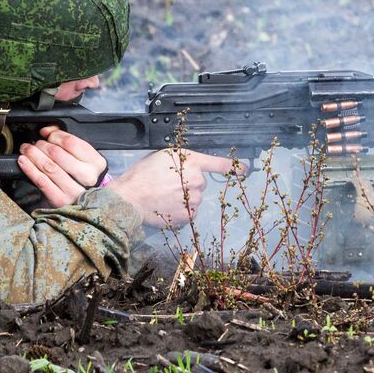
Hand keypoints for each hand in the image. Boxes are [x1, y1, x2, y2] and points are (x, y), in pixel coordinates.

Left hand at [16, 125, 108, 207]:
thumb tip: (47, 131)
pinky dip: (30, 169)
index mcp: (96, 163)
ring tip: (26, 150)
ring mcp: (74, 190)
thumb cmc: (83, 176)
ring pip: (49, 167)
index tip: (48, 134)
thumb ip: (67, 141)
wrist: (87, 201)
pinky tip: (24, 162)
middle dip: (42, 145)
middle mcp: (88, 177)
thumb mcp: (82, 157)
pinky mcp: (61, 200)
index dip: (55, 135)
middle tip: (35, 143)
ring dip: (34, 155)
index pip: (72, 143)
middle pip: (58, 154)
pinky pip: (42, 181)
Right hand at [105, 149, 240, 227]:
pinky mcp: (189, 215)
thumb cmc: (141, 175)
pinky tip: (166, 208)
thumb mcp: (161, 157)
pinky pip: (189, 213)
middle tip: (167, 186)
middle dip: (187, 185)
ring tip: (163, 198)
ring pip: (194, 199)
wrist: (130, 198)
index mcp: (190, 160)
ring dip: (183, 199)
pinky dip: (180, 212)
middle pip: (200, 184)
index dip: (233, 166)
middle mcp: (196, 179)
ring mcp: (194, 198)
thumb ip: (180, 162)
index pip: (218, 163)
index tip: (243, 169)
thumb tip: (185, 167)